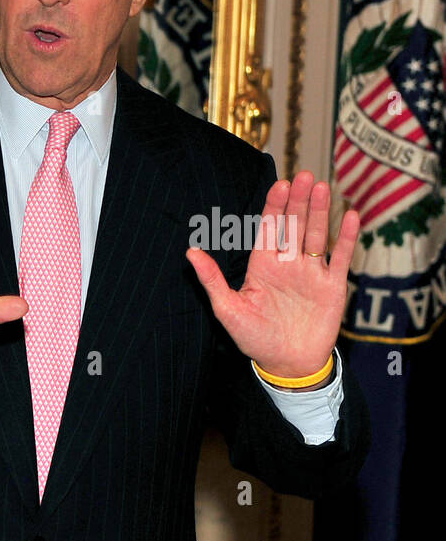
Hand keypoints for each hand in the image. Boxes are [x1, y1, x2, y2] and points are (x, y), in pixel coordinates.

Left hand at [185, 172, 357, 377]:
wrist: (287, 364)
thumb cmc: (254, 339)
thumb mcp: (228, 309)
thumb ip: (212, 279)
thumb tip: (190, 252)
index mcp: (262, 266)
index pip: (268, 229)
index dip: (274, 207)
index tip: (279, 185)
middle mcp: (288, 264)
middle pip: (294, 226)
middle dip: (298, 201)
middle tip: (303, 176)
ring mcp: (311, 273)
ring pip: (317, 235)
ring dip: (319, 212)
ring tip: (322, 187)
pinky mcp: (332, 286)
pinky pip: (341, 258)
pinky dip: (346, 238)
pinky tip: (349, 216)